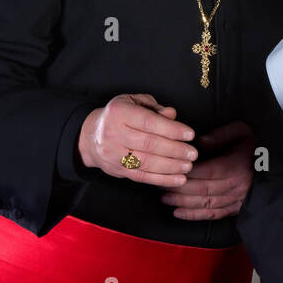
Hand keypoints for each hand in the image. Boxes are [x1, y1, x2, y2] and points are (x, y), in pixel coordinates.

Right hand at [76, 94, 196, 187]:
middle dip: (175, 150)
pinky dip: (162, 180)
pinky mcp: (118, 170)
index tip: (190, 134)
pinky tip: (179, 179)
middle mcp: (114, 134)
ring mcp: (114, 155)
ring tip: (188, 166)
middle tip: (192, 152)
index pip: (149, 122)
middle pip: (149, 144)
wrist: (90, 137)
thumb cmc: (118, 116)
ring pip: (146, 163)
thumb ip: (154, 107)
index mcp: (119, 113)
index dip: (171, 129)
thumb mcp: (133, 102)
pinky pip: (142, 177)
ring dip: (171, 166)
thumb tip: (172, 115)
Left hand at [160, 120, 255, 220]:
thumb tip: (198, 142)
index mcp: (235, 165)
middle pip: (202, 189)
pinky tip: (178, 213)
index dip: (185, 173)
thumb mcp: (241, 131)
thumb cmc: (258, 146)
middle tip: (160, 185)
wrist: (277, 167)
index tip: (169, 169)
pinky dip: (194, 216)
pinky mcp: (236, 208)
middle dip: (178, 189)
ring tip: (164, 199)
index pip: (205, 171)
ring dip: (182, 203)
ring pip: (205, 203)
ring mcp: (236, 199)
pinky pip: (213, 214)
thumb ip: (219, 135)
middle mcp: (235, 185)